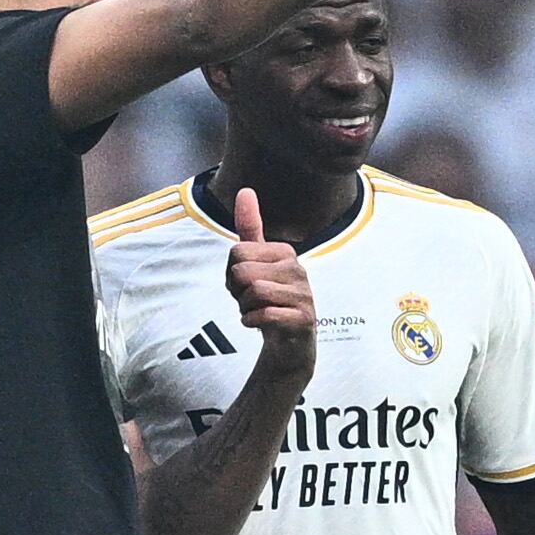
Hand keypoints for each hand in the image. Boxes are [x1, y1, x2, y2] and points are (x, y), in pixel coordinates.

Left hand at [225, 185, 315, 378]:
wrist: (289, 344)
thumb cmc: (270, 300)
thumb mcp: (256, 263)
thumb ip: (250, 229)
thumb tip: (245, 190)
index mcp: (284, 252)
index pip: (236, 252)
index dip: (231, 274)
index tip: (245, 286)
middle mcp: (298, 269)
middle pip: (241, 271)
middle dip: (236, 292)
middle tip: (249, 301)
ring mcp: (304, 294)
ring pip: (253, 292)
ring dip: (244, 308)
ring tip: (256, 312)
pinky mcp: (304, 318)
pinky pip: (265, 314)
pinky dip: (252, 322)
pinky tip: (258, 323)